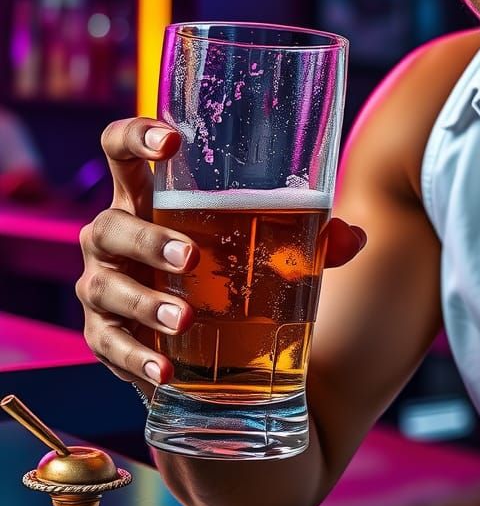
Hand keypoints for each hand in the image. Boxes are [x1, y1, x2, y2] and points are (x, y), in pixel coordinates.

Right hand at [78, 117, 365, 390]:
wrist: (205, 338)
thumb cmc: (230, 265)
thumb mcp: (267, 245)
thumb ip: (310, 238)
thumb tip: (351, 237)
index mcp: (149, 196)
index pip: (120, 149)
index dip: (135, 135)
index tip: (171, 141)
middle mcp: (116, 234)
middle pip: (110, 225)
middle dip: (148, 240)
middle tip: (192, 257)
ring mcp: (103, 284)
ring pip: (106, 286)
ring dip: (145, 303)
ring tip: (186, 320)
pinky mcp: (102, 334)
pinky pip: (109, 345)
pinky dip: (137, 358)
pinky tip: (166, 370)